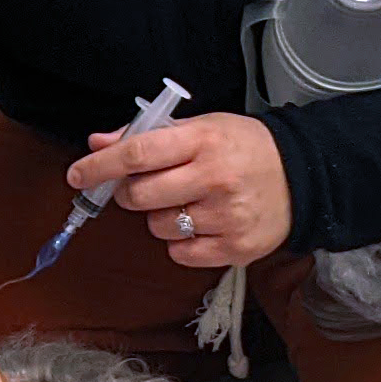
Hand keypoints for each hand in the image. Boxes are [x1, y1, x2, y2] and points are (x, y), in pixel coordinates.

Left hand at [73, 114, 291, 269]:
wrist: (303, 177)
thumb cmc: (242, 147)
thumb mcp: (201, 128)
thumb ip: (147, 137)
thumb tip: (97, 143)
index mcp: (203, 140)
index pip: (137, 154)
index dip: (99, 166)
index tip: (77, 175)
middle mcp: (214, 178)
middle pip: (140, 195)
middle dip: (128, 194)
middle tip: (142, 188)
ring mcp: (226, 216)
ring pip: (157, 227)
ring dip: (158, 218)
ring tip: (185, 203)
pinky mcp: (235, 248)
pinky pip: (180, 253)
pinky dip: (179, 243)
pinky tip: (200, 224)